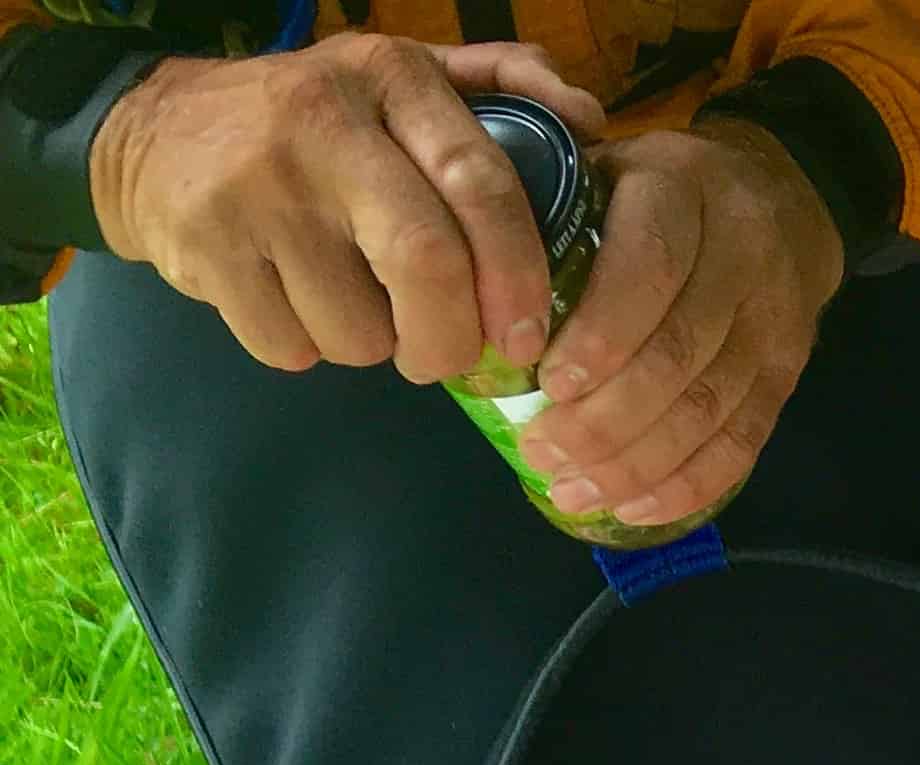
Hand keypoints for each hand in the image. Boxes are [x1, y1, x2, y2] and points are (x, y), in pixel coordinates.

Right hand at [88, 37, 605, 380]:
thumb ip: (501, 88)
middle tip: (448, 354)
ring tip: (354, 302)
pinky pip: (294, 347)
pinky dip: (308, 349)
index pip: (481, 185)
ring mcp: (257, 185)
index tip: (527, 333)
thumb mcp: (404, 80)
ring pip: (360, 328)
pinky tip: (296, 301)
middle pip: (426, 266)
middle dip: (453, 339)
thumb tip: (589, 119)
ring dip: (373, 345)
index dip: (518, 275)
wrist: (154, 131)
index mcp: (389, 78)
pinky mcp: (206, 243)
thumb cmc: (316, 122)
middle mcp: (322, 122)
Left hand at [514, 123, 843, 531]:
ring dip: (638, 462)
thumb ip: (545, 209)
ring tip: (575, 489)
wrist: (779, 203)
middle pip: (679, 354)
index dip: (604, 332)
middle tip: (543, 453)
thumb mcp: (601, 166)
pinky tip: (636, 506)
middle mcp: (741, 254)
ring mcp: (773, 321)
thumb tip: (471, 295)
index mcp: (681, 189)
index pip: (652, 266)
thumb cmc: (655, 191)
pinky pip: (743, 442)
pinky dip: (689, 483)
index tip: (549, 382)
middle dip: (607, 418)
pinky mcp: (787, 375)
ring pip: (709, 408)